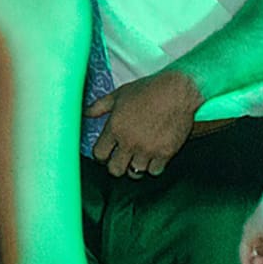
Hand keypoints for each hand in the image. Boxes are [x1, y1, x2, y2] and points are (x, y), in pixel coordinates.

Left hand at [85, 69, 200, 177]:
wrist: (176, 92)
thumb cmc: (147, 90)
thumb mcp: (118, 95)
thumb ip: (99, 106)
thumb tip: (85, 114)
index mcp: (115, 128)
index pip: (99, 154)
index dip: (100, 156)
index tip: (105, 154)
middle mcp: (129, 142)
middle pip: (115, 169)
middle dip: (115, 166)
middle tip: (119, 160)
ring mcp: (148, 149)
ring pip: (135, 172)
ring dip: (134, 167)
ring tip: (136, 159)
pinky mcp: (166, 153)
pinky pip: (155, 171)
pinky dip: (152, 167)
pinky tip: (152, 159)